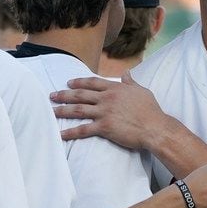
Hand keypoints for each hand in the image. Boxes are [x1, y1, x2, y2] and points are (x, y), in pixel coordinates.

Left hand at [50, 72, 169, 148]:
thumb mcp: (141, 91)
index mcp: (115, 88)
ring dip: (63, 110)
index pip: (92, 82)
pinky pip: (84, 129)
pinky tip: (61, 134)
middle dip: (64, 95)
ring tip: (52, 111)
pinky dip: (71, 132)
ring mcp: (104, 112)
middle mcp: (107, 98)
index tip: (68, 83)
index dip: (79, 82)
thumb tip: (126, 73)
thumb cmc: (150, 110)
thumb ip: (131, 82)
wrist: (154, 127)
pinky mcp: (104, 127)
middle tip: (52, 95)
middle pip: (80, 95)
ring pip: (78, 110)